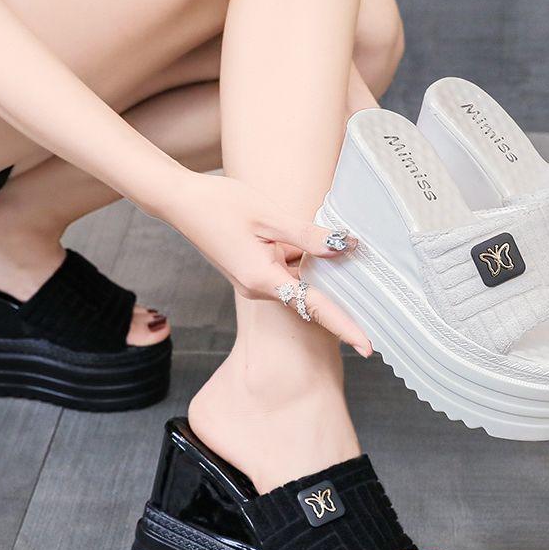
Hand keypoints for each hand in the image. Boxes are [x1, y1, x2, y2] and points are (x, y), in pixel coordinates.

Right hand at [163, 171, 371, 355]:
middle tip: (363, 270)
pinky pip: (286, 273)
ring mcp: (254, 283)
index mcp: (263, 279)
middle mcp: (259, 289)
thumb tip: (344, 247)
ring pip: (299, 281)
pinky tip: (300, 239)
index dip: (345, 326)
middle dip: (336, 287)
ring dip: (314, 266)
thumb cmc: (221, 204)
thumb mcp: (270, 216)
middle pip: (310, 295)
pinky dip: (300, 261)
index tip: (368, 347)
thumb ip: (308, 236)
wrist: (181, 202)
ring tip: (326, 242)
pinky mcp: (252, 274)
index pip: (315, 307)